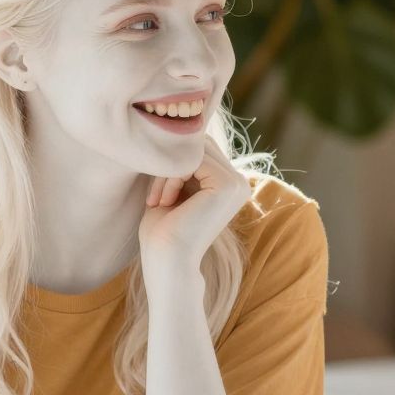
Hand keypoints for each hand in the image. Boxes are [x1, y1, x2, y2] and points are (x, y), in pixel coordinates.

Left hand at [139, 135, 249, 275]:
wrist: (167, 262)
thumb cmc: (163, 232)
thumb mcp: (173, 189)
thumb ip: (181, 164)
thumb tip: (177, 132)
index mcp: (229, 185)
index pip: (200, 150)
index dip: (172, 165)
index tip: (155, 195)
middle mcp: (239, 183)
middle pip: (199, 146)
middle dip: (169, 166)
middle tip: (155, 196)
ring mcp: (237, 184)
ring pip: (195, 151)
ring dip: (168, 172)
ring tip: (158, 200)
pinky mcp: (227, 185)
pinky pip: (194, 160)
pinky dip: (172, 176)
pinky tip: (166, 201)